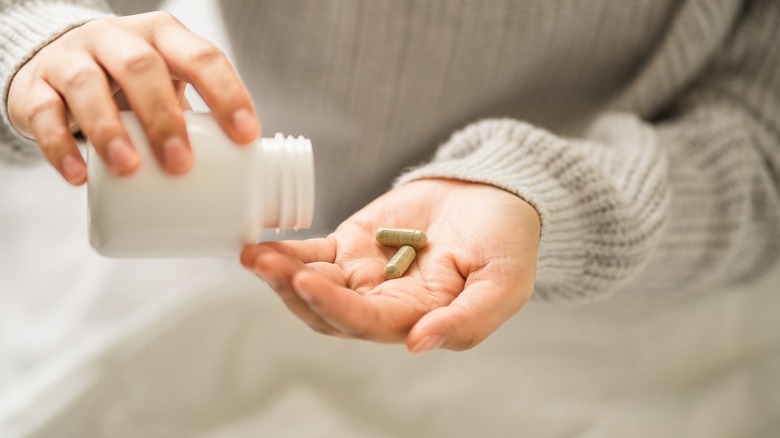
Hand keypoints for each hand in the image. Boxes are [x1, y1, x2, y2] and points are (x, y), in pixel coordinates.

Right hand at [7, 11, 259, 184]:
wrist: (57, 66)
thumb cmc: (129, 84)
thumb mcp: (168, 84)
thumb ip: (197, 116)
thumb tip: (243, 171)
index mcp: (162, 37)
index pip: (201, 57)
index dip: (226, 94)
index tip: (245, 135)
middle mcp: (116, 40)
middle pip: (142, 68)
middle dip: (164, 118)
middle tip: (181, 164)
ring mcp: (72, 59)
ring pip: (88, 86)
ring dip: (110, 130)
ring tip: (129, 168)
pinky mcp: (35, 87)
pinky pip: (44, 113)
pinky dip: (61, 146)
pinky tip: (79, 176)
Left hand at [241, 179, 540, 352]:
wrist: (495, 194)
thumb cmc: (506, 241)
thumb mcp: (504, 283)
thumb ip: (467, 320)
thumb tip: (419, 345)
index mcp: (418, 318)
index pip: (367, 322)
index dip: (334, 306)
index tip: (305, 281)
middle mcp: (384, 302)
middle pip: (327, 310)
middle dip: (292, 291)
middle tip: (264, 264)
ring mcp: (364, 273)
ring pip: (313, 283)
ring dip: (281, 273)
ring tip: (254, 254)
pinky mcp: (352, 244)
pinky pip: (314, 253)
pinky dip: (288, 250)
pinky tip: (262, 244)